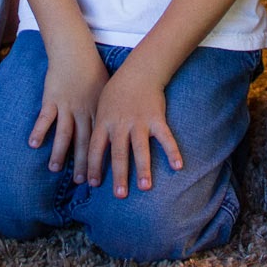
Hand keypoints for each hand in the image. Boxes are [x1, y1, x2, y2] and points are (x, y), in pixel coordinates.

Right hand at [30, 45, 107, 182]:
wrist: (75, 51)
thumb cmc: (92, 71)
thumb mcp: (106, 91)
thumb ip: (108, 112)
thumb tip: (116, 132)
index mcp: (99, 111)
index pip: (99, 141)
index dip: (99, 160)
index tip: (98, 179)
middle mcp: (84, 111)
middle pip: (83, 141)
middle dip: (82, 163)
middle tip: (81, 182)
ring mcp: (67, 105)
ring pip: (64, 133)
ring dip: (60, 152)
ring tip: (55, 169)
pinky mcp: (52, 99)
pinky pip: (45, 117)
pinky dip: (39, 130)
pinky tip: (33, 144)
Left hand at [85, 65, 181, 197]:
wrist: (138, 71)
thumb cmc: (116, 91)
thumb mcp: (100, 107)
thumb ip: (97, 129)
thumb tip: (88, 152)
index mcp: (104, 122)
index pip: (95, 148)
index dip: (93, 167)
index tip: (92, 184)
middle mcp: (120, 125)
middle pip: (118, 153)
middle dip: (119, 175)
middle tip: (120, 195)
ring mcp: (139, 122)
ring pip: (140, 148)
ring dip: (143, 169)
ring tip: (145, 187)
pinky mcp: (156, 119)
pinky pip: (165, 137)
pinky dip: (172, 151)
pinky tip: (178, 166)